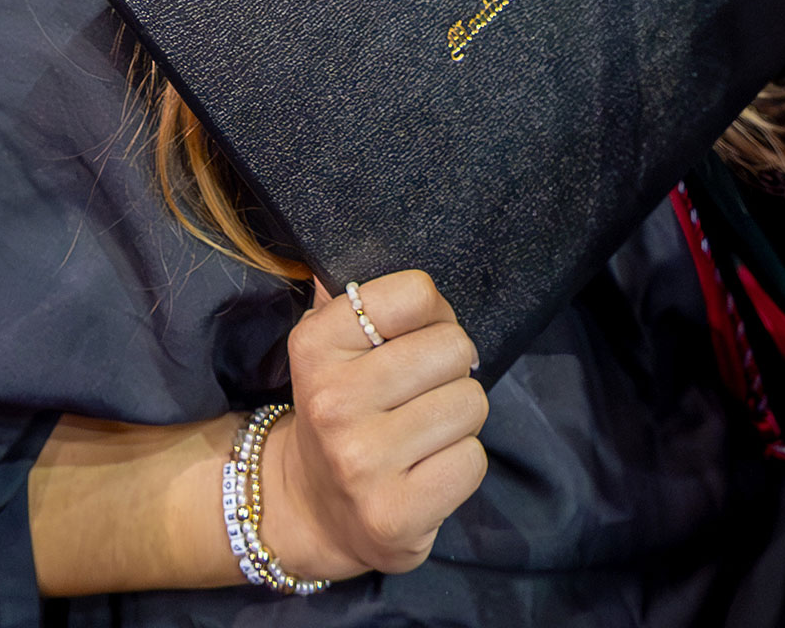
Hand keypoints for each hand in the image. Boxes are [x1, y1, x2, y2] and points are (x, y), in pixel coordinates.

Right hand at [257, 272, 489, 580]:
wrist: (311, 508)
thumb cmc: (340, 413)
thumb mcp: (330, 348)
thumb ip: (363, 301)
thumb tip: (409, 271)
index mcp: (314, 346)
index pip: (415, 294)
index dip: (432, 314)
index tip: (415, 339)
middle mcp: (332, 403)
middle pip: (453, 347)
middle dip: (450, 370)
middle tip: (421, 394)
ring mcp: (361, 462)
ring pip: (471, 403)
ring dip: (459, 419)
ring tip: (422, 434)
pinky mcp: (394, 514)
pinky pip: (473, 460)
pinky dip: (461, 464)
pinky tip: (426, 471)